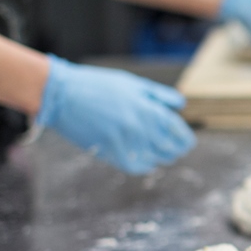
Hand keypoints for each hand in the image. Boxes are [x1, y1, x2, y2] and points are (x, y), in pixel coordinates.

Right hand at [35, 56, 195, 173]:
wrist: (63, 93)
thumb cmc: (98, 85)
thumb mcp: (132, 83)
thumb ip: (158, 95)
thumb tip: (181, 104)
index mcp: (147, 106)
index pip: (176, 129)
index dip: (185, 139)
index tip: (188, 144)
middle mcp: (139, 124)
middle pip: (168, 147)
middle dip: (175, 150)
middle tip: (175, 151)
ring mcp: (124, 139)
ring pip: (153, 158)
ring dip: (160, 158)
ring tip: (160, 156)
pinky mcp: (109, 150)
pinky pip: (134, 166)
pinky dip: (143, 167)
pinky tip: (145, 163)